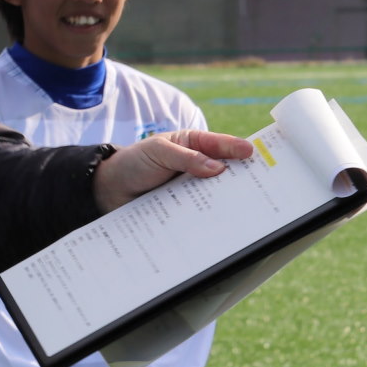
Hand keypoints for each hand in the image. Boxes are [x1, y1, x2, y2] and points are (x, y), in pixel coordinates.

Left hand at [94, 130, 253, 211]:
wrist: (107, 191)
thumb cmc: (134, 162)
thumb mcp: (158, 152)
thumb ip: (186, 157)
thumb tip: (217, 168)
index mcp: (195, 145)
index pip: (221, 144)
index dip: (237, 148)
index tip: (253, 153)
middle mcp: (199, 167)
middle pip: (225, 171)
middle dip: (239, 176)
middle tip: (258, 183)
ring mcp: (193, 189)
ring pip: (215, 193)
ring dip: (226, 199)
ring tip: (243, 206)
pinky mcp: (185, 210)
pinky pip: (201, 211)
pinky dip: (209, 215)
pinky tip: (218, 222)